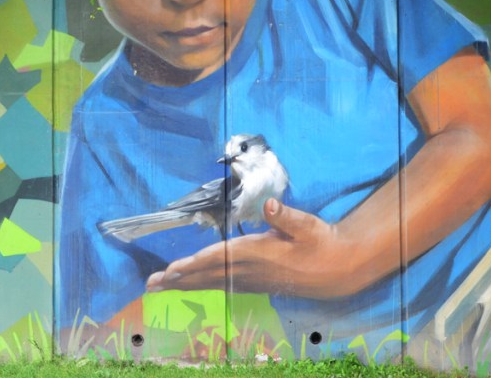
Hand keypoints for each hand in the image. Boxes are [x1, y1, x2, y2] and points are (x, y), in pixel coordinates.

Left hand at [145, 198, 374, 298]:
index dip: (196, 263)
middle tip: (152, 283)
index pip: (221, 258)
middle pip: (209, 275)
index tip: (173, 268)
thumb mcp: (308, 226)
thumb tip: (270, 204)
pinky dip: (204, 284)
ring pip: (213, 282)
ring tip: (162, 285)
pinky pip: (223, 285)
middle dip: (180, 278)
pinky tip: (193, 284)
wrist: (337, 269)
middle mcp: (252, 270)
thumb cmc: (322, 244)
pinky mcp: (257, 283)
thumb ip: (286, 216)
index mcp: (261, 253)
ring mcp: (254, 279)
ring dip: (187, 283)